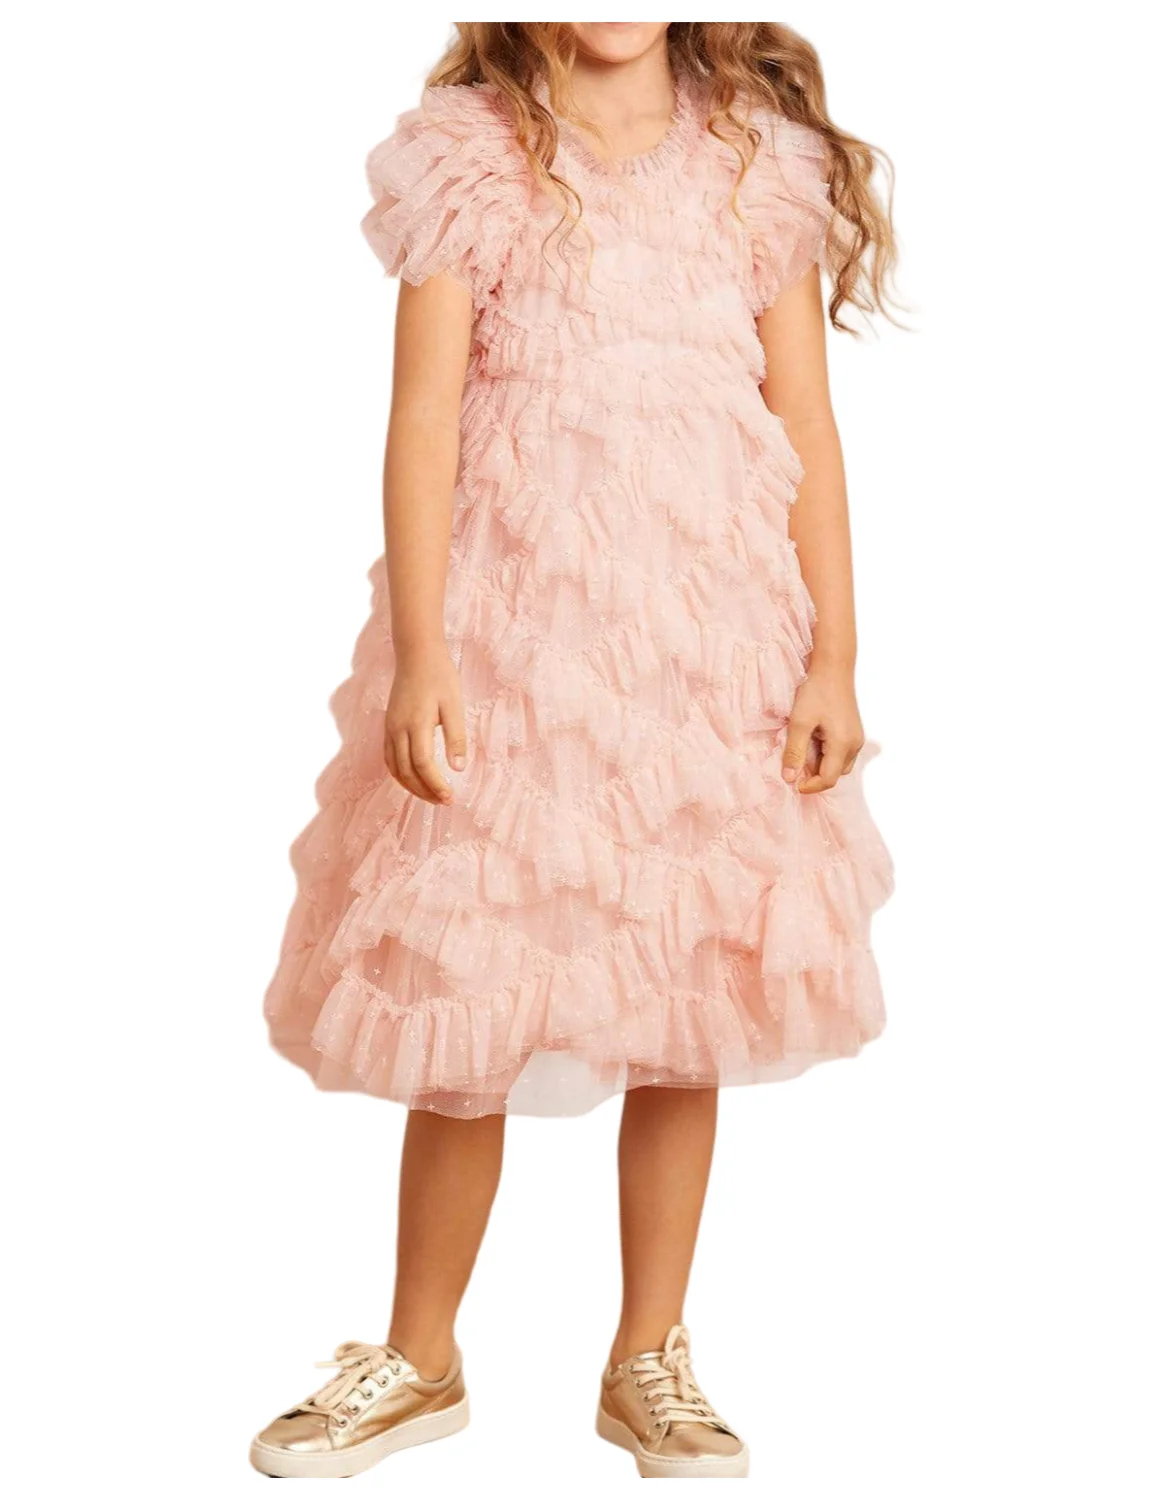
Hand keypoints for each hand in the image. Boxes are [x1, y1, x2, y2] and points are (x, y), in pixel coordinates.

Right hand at [384, 643, 466, 804]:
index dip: (435, 785)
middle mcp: (397, 729)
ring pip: (394, 768)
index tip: (450, 797)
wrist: (416, 654)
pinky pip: (389, 758)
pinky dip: (400, 775)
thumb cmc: (439, 676)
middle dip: (424, 791)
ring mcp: (390, 728)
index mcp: (416, 723)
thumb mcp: (454, 705)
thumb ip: (455, 737)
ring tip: (432, 796)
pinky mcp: (388, 726)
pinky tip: (414, 780)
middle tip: (444, 802)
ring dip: (411, 787)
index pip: (422, 765)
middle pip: (406, 772)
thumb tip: (458, 768)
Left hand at [781, 666, 863, 793]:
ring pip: (839, 765)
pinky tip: (813, 741)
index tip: (792, 782)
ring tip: (803, 750)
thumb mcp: (799, 722)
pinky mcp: (854, 732)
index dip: (809, 786)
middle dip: (814, 776)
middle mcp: (855, 745)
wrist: (833, 668)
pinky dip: (827, 755)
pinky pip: (841, 753)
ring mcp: (856, 738)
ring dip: (820, 765)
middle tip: (795, 764)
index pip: (828, 779)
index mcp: (843, 745)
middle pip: (835, 774)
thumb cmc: (816, 692)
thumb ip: (794, 752)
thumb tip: (789, 778)